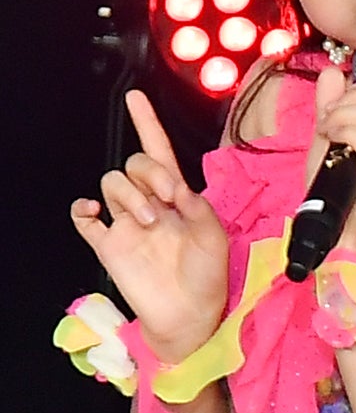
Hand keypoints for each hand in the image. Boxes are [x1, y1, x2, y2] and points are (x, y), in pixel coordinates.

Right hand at [70, 91, 228, 361]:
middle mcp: (150, 204)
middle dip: (150, 173)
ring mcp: (126, 223)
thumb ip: (197, 206)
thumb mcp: (214, 235)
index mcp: (178, 198)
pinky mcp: (108, 245)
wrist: (190, 314)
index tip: (136, 98)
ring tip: (150, 220)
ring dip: (130, 194)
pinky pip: (83, 218)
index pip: (159, 153)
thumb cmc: (208, 275)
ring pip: (112, 184)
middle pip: (135, 165)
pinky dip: (83, 208)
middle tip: (168, 199)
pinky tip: (94, 210)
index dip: (148, 125)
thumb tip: (176, 186)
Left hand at [310, 66, 355, 244]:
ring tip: (327, 128)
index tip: (340, 101)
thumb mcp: (330, 131)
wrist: (328, 222)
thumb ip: (332, 101)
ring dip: (342, 115)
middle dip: (353, 96)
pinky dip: (344, 131)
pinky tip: (329, 137)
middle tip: (330, 114)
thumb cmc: (332, 179)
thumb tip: (334, 72)